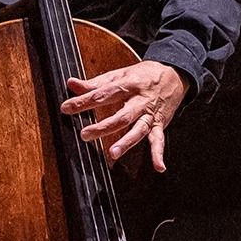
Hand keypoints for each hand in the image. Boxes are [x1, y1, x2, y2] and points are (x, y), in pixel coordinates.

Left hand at [59, 60, 188, 171]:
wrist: (174, 74)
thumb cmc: (142, 75)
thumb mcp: (119, 74)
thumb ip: (94, 83)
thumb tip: (71, 83)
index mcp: (128, 84)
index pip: (103, 94)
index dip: (84, 101)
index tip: (66, 108)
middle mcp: (140, 100)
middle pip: (122, 115)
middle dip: (104, 126)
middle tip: (85, 134)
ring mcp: (150, 113)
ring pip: (139, 129)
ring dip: (126, 142)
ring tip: (113, 153)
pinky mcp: (159, 123)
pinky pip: (159, 139)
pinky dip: (159, 153)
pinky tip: (158, 167)